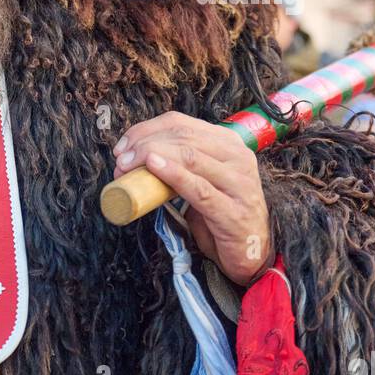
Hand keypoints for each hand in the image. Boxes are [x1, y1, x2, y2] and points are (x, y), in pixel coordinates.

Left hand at [113, 111, 271, 285]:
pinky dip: (173, 174)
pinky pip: (199, 188)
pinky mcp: (233, 212)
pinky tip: (154, 167)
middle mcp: (237, 157)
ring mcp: (239, 184)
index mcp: (228, 142)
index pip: (181, 122)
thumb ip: (180, 161)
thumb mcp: (202, 178)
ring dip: (150, 158)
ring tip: (128, 168)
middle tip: (121, 160)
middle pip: (182, 137)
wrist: (252, 252)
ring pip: (189, 156)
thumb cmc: (221, 212)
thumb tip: (133, 156)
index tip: (123, 145)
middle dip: (144, 144)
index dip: (146, 129)